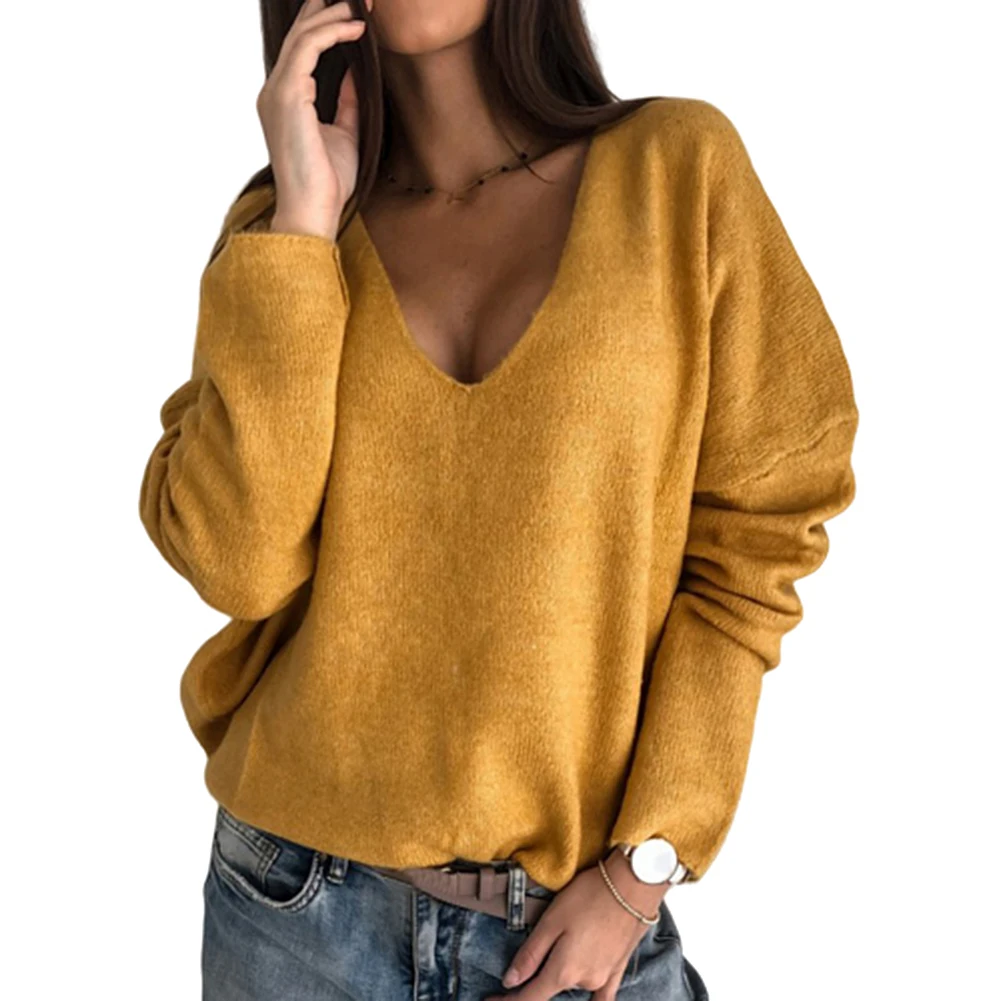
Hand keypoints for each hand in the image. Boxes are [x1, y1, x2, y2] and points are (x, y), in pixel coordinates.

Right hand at [258, 0, 371, 238]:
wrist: (313, 210)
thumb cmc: (327, 182)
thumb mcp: (345, 134)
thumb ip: (346, 102)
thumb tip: (354, 71)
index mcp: (285, 99)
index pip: (300, 48)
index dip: (324, 22)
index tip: (355, 10)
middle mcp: (275, 90)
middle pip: (298, 33)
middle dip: (327, 7)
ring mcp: (277, 91)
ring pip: (302, 35)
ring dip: (333, 13)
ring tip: (362, 5)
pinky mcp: (287, 96)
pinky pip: (307, 49)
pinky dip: (332, 33)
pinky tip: (356, 29)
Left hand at [486, 849, 669, 999]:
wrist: (633, 885)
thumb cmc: (590, 896)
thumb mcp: (551, 920)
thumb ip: (531, 954)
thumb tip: (510, 981)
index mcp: (563, 972)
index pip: (529, 998)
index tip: (490, 1000)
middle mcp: (584, 981)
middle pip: (551, 988)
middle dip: (535, 982)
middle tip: (518, 972)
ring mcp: (603, 978)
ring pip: (573, 984)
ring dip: (560, 976)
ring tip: (555, 952)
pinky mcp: (617, 969)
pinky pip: (601, 994)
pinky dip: (590, 997)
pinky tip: (586, 996)